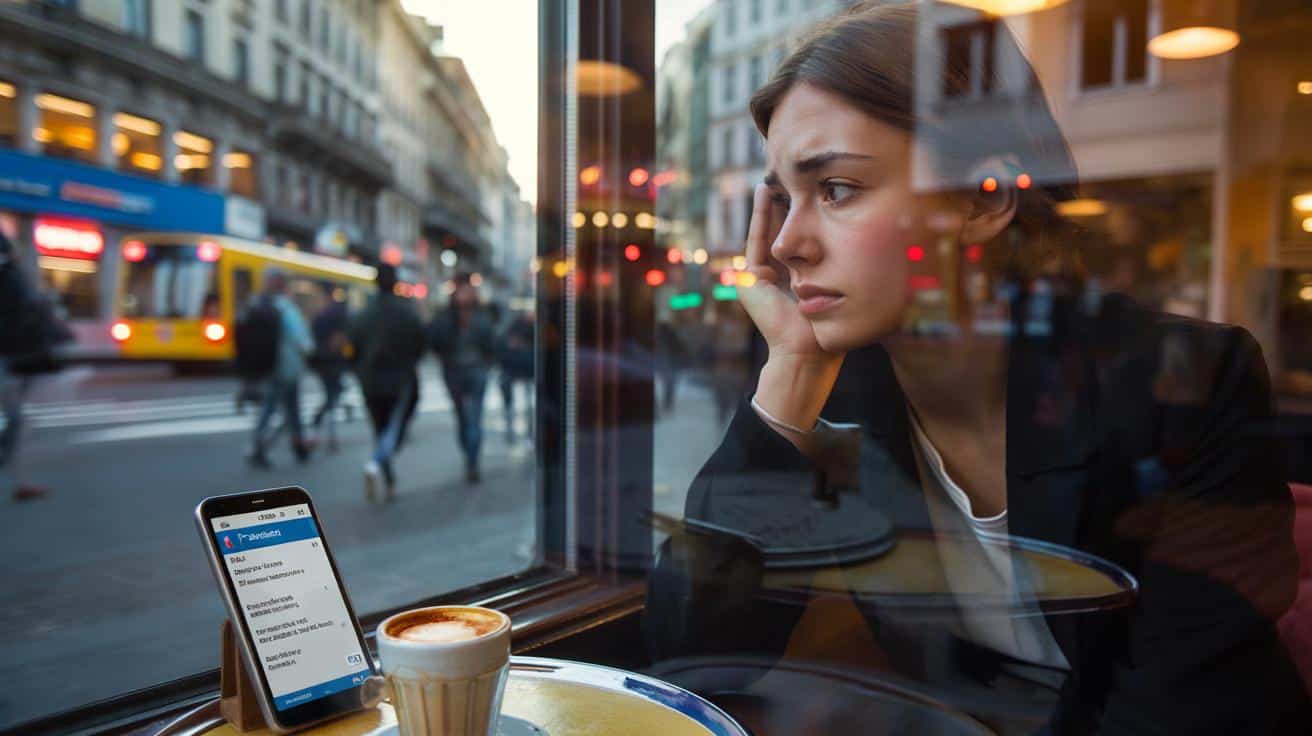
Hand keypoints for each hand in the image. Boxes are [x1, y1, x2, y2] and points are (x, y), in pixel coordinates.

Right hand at [739, 185, 843, 442]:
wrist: (811, 349)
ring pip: (768, 229)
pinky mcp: (749, 277)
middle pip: (783, 228)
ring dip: (772, 201)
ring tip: (778, 173)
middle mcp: (777, 274)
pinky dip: (759, 215)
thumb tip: (887, 231)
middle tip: (796, 171)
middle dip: (788, 200)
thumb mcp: (844, 281)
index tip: (819, 185)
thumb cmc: (834, 322)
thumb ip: (850, 261)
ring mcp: (759, 276)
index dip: (808, 210)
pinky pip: (755, 239)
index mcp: (799, 275)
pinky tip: (765, 191)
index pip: (803, 235)